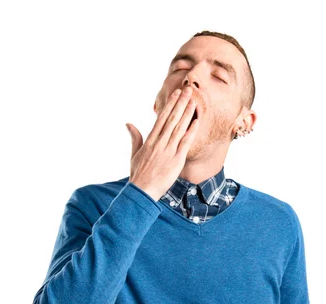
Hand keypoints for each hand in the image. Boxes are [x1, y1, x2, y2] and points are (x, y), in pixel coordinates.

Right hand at [126, 86, 199, 201]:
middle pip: (172, 119)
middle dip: (181, 103)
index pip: (161, 118)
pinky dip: (191, 131)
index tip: (176, 94)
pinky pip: (185, 143)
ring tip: (194, 100)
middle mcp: (159, 143)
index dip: (170, 105)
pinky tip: (196, 121)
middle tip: (188, 89)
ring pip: (179, 128)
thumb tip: (129, 124)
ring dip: (187, 113)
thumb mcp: (134, 154)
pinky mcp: (176, 160)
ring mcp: (168, 151)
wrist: (142, 191)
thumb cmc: (138, 174)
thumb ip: (135, 137)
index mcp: (150, 140)